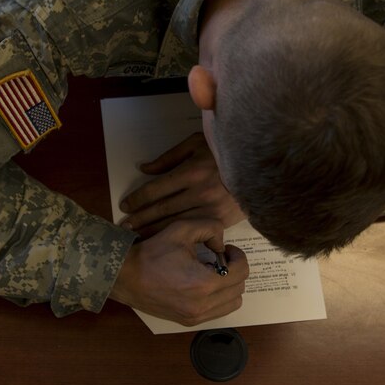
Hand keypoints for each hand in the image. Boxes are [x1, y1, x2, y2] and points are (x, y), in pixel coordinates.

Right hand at [109, 219, 248, 325]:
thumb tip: (221, 245)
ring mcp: (196, 316)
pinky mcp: (188, 321)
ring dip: (228, 286)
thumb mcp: (181, 229)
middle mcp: (203, 305)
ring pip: (232, 303)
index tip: (226, 248)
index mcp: (205, 283)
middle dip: (234, 270)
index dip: (238, 256)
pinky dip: (218, 298)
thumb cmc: (151, 253)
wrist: (125, 276)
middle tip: (218, 258)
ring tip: (211, 273)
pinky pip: (217, 312)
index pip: (242, 272)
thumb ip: (210, 228)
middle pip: (239, 288)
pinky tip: (202, 285)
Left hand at [119, 133, 245, 237]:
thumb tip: (144, 169)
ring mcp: (210, 209)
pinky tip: (162, 241)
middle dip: (139, 219)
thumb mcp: (197, 144)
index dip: (137, 199)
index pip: (155, 189)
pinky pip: (192, 232)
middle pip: (161, 210)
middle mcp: (199, 192)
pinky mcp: (220, 222)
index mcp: (191, 171)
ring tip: (135, 236)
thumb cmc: (225, 153)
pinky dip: (175, 237)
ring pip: (174, 224)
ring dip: (152, 231)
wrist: (260, 168)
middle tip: (123, 227)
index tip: (125, 205)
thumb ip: (169, 157)